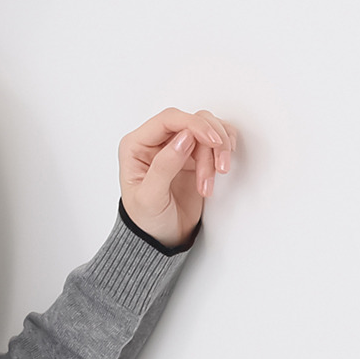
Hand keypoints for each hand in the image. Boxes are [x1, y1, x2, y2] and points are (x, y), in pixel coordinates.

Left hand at [118, 106, 237, 247]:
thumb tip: (183, 137)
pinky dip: (223, 153)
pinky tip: (219, 172)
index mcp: (136, 146)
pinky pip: (216, 141)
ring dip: (217, 153)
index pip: (169, 119)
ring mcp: (177, 147)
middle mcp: (156, 142)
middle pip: (192, 121)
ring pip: (207, 129)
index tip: (213, 141)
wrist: (162, 239)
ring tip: (209, 183)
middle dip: (210, 143)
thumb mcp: (150, 198)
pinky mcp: (195, 156)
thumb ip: (164, 166)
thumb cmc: (147, 221)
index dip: (194, 124)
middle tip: (217, 170)